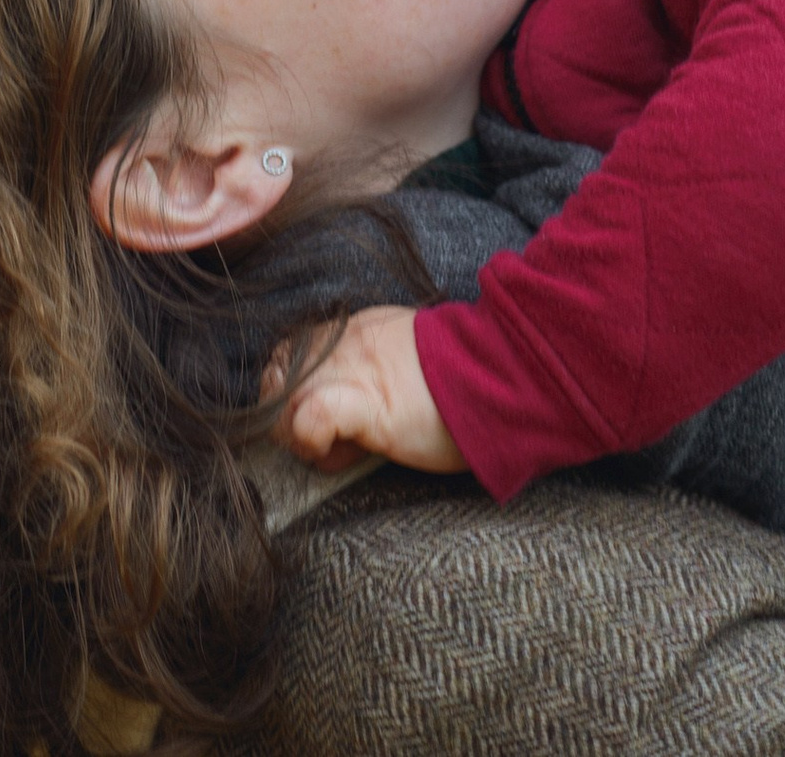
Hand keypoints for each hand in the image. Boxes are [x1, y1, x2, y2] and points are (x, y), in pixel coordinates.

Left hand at [263, 305, 465, 475]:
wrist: (506, 374)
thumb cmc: (469, 379)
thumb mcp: (413, 358)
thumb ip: (377, 367)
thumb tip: (357, 400)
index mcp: (358, 330)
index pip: (293, 354)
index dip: (297, 391)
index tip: (325, 417)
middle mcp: (346, 343)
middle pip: (279, 377)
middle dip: (288, 417)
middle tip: (324, 441)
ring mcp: (350, 369)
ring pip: (284, 399)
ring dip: (297, 434)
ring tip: (335, 451)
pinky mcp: (361, 402)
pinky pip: (309, 416)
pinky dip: (311, 441)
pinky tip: (339, 454)